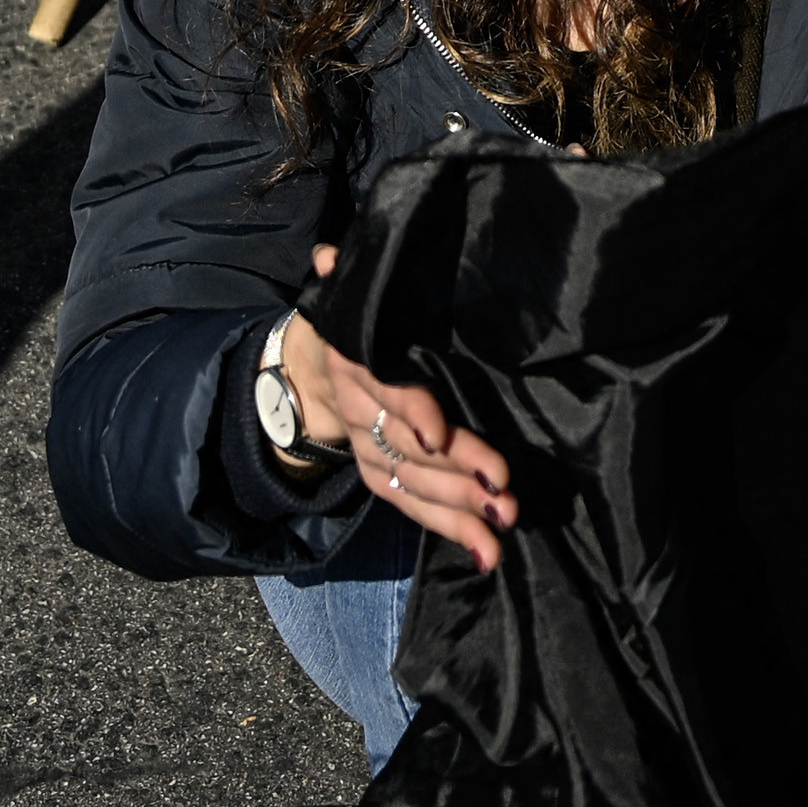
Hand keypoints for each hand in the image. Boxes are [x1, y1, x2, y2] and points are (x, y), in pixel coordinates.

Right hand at [280, 245, 516, 572]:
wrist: (307, 369)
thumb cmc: (352, 320)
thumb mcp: (345, 295)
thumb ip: (345, 275)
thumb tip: (330, 255)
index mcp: (355, 362)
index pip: (385, 389)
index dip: (409, 411)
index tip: (438, 434)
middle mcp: (359, 412)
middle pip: (407, 446)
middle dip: (454, 471)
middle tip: (501, 489)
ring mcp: (369, 451)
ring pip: (411, 484)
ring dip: (457, 510)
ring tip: (500, 527)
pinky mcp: (381, 477)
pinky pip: (413, 506)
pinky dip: (449, 529)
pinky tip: (486, 551)